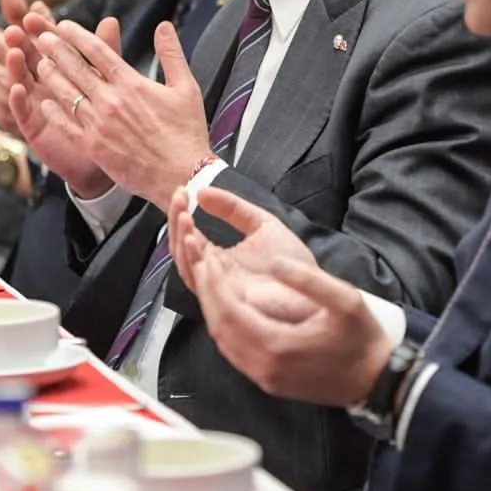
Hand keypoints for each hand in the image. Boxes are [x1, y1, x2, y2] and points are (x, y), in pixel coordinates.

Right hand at [5, 19, 114, 196]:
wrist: (110, 152)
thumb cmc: (109, 112)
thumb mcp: (108, 78)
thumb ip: (106, 51)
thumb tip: (112, 19)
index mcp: (60, 65)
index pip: (46, 40)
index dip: (39, 25)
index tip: (34, 8)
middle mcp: (43, 81)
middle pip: (27, 55)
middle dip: (19, 40)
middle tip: (15, 27)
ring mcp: (35, 102)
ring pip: (19, 80)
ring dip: (14, 65)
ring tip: (14, 50)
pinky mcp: (33, 127)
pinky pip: (21, 112)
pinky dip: (17, 99)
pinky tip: (16, 87)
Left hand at [31, 19, 210, 211]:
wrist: (182, 174)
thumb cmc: (186, 133)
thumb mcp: (186, 87)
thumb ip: (172, 53)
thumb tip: (164, 25)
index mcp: (132, 84)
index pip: (98, 51)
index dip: (77, 35)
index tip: (63, 25)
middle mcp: (111, 100)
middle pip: (76, 68)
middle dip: (56, 49)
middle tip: (41, 36)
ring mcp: (99, 124)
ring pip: (67, 93)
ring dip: (51, 76)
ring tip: (40, 63)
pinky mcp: (93, 146)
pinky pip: (67, 125)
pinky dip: (54, 113)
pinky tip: (45, 103)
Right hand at [167, 185, 315, 298]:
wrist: (314, 288)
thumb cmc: (291, 261)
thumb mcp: (261, 223)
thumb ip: (233, 208)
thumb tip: (202, 191)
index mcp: (219, 259)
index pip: (189, 236)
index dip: (181, 213)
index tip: (182, 189)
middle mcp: (213, 275)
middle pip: (180, 250)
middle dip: (176, 222)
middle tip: (178, 196)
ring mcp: (217, 288)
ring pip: (185, 265)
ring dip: (180, 239)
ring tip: (184, 215)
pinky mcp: (225, 301)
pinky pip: (200, 282)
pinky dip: (193, 260)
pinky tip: (193, 239)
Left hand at [190, 233, 393, 406]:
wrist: (376, 381)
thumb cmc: (363, 340)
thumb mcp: (345, 300)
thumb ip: (309, 281)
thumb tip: (275, 263)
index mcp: (278, 346)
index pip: (230, 312)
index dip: (214, 284)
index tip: (207, 258)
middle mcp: (265, 367)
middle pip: (219, 327)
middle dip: (208, 293)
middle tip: (202, 264)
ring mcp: (265, 378)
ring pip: (223, 343)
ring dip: (214, 310)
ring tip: (212, 281)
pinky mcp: (269, 382)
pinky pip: (235, 354)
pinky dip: (226, 328)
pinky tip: (228, 308)